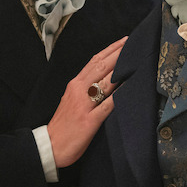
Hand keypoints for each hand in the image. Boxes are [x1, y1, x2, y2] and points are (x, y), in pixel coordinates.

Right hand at [47, 37, 126, 167]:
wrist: (49, 146)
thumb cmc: (63, 124)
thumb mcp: (71, 100)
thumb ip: (85, 88)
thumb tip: (104, 78)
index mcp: (74, 84)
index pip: (94, 61)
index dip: (111, 49)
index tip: (125, 40)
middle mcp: (79, 90)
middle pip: (102, 66)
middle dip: (120, 53)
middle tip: (136, 43)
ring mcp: (84, 105)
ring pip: (106, 81)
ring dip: (123, 69)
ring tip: (138, 60)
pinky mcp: (90, 121)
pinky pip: (108, 105)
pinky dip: (120, 95)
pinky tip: (132, 88)